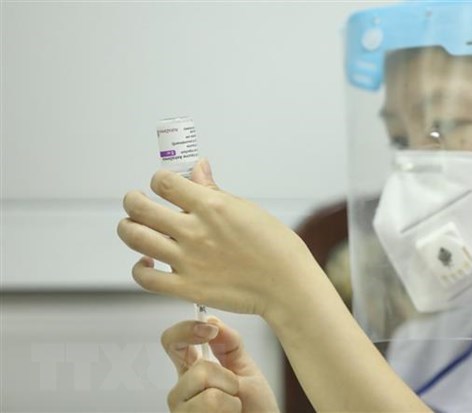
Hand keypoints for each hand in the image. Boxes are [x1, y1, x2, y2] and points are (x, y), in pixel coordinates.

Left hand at [117, 159, 318, 315]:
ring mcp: (188, 260)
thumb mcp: (245, 208)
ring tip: (133, 226)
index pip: (164, 182)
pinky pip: (146, 278)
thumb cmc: (274, 245)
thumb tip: (198, 168)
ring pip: (136, 238)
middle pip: (140, 207)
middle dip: (133, 200)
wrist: (285, 284)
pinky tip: (146, 262)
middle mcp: (195, 231)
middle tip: (136, 201)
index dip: (158, 179)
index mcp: (211, 206)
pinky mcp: (187, 287)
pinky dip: (140, 268)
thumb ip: (214, 189)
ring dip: (128, 228)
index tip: (162, 184)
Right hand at [162, 317, 279, 412]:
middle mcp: (182, 391)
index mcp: (192, 371)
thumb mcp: (247, 370)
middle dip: (227, 380)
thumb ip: (230, 345)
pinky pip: (211, 408)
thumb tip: (213, 320)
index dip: (186, 330)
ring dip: (231, 401)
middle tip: (234, 392)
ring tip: (233, 410)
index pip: (172, 343)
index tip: (209, 330)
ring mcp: (181, 411)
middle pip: (197, 370)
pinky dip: (231, 411)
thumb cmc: (255, 409)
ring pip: (208, 395)